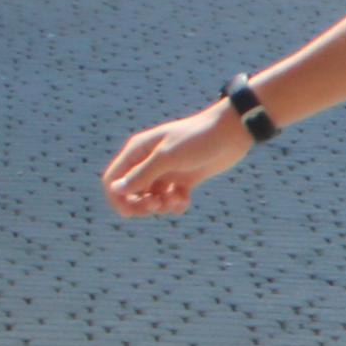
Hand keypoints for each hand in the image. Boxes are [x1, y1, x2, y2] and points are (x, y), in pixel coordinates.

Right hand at [102, 104, 251, 217]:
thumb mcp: (167, 157)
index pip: (113, 179)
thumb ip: (141, 174)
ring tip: (175, 200)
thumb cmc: (197, 139)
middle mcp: (148, 162)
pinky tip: (186, 199)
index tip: (130, 212)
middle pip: (130, 193)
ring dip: (160, 206)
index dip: (116, 198)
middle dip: (140, 205)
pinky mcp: (183, 180)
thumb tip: (116, 189)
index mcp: (138, 151)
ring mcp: (166, 172)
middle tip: (156, 206)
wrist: (231, 133)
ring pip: (151, 199)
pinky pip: (170, 200)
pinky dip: (175, 205)